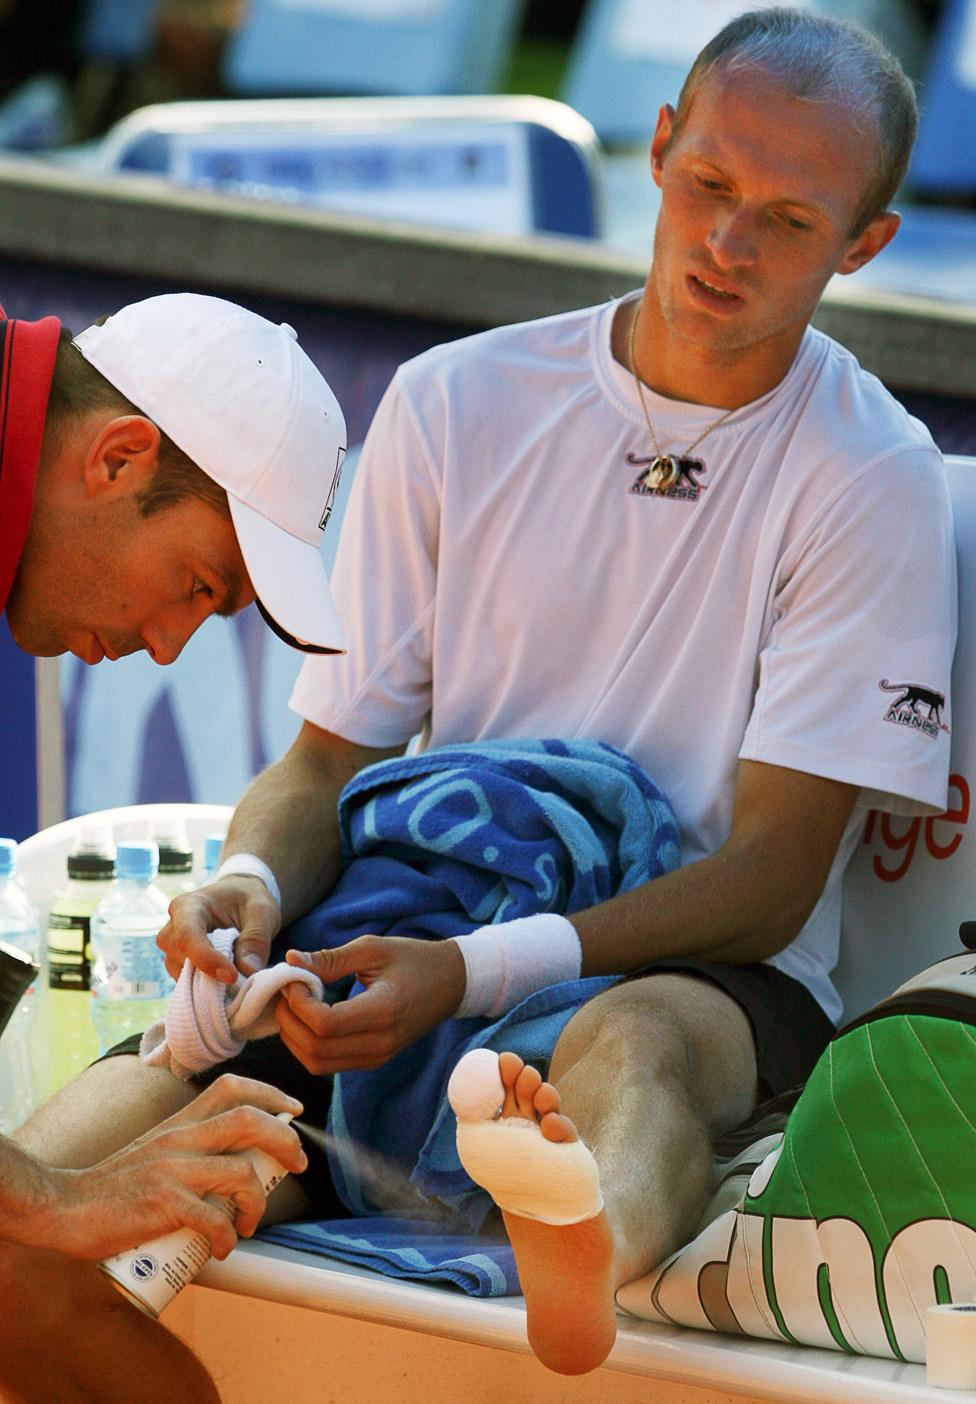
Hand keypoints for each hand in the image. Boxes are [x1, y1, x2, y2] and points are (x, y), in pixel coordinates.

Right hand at [30, 1075, 307, 1260]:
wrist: (64, 1207)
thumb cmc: (114, 1187)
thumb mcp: (156, 1150)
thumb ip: (190, 1148)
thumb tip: (238, 1165)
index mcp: (179, 1123)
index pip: (231, 1087)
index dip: (270, 1093)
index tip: (294, 1110)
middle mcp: (180, 1138)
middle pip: (249, 1121)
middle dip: (285, 1141)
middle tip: (297, 1165)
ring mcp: (172, 1170)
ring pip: (240, 1172)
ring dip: (258, 1202)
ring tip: (249, 1223)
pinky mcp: (162, 1204)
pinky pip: (214, 1218)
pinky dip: (228, 1236)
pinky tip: (223, 1248)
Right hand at [157, 876, 280, 983]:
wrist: (239, 900)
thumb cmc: (248, 900)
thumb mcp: (261, 911)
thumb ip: (256, 938)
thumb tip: (247, 971)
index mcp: (188, 906)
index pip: (187, 935)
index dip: (206, 959)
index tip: (231, 976)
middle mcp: (172, 927)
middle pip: (180, 958)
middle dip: (208, 975)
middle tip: (241, 981)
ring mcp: (172, 949)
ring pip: (181, 975)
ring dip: (208, 984)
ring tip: (237, 980)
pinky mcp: (179, 965)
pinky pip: (186, 984)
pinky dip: (206, 990)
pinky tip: (227, 985)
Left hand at [275, 936, 466, 1073]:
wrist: (451, 983)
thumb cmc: (413, 959)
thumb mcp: (373, 949)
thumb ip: (330, 958)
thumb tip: (290, 960)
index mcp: (384, 1010)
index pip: (325, 1024)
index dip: (298, 1004)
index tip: (295, 979)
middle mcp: (381, 1042)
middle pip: (315, 1048)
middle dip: (289, 1020)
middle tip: (286, 992)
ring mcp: (378, 1056)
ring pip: (317, 1063)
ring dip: (295, 1037)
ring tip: (294, 1005)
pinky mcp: (374, 1061)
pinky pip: (328, 1064)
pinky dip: (308, 1045)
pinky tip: (308, 1018)